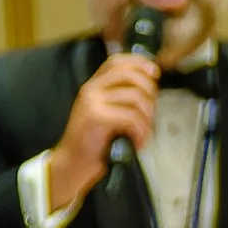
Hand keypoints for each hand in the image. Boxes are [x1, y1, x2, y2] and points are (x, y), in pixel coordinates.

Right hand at [48, 54, 160, 211]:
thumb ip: (121, 99)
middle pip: (131, 76)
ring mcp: (92, 102)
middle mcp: (91, 89)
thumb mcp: (106, 114)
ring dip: (148, 119)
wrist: (72, 165)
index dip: (139, 63)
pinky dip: (141, 133)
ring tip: (143, 135)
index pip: (117, 62)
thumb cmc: (94, 144)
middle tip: (150, 116)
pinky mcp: (97, 118)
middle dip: (150, 94)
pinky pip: (132, 118)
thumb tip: (150, 87)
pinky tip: (137, 143)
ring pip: (136, 98)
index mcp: (93, 86)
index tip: (155, 74)